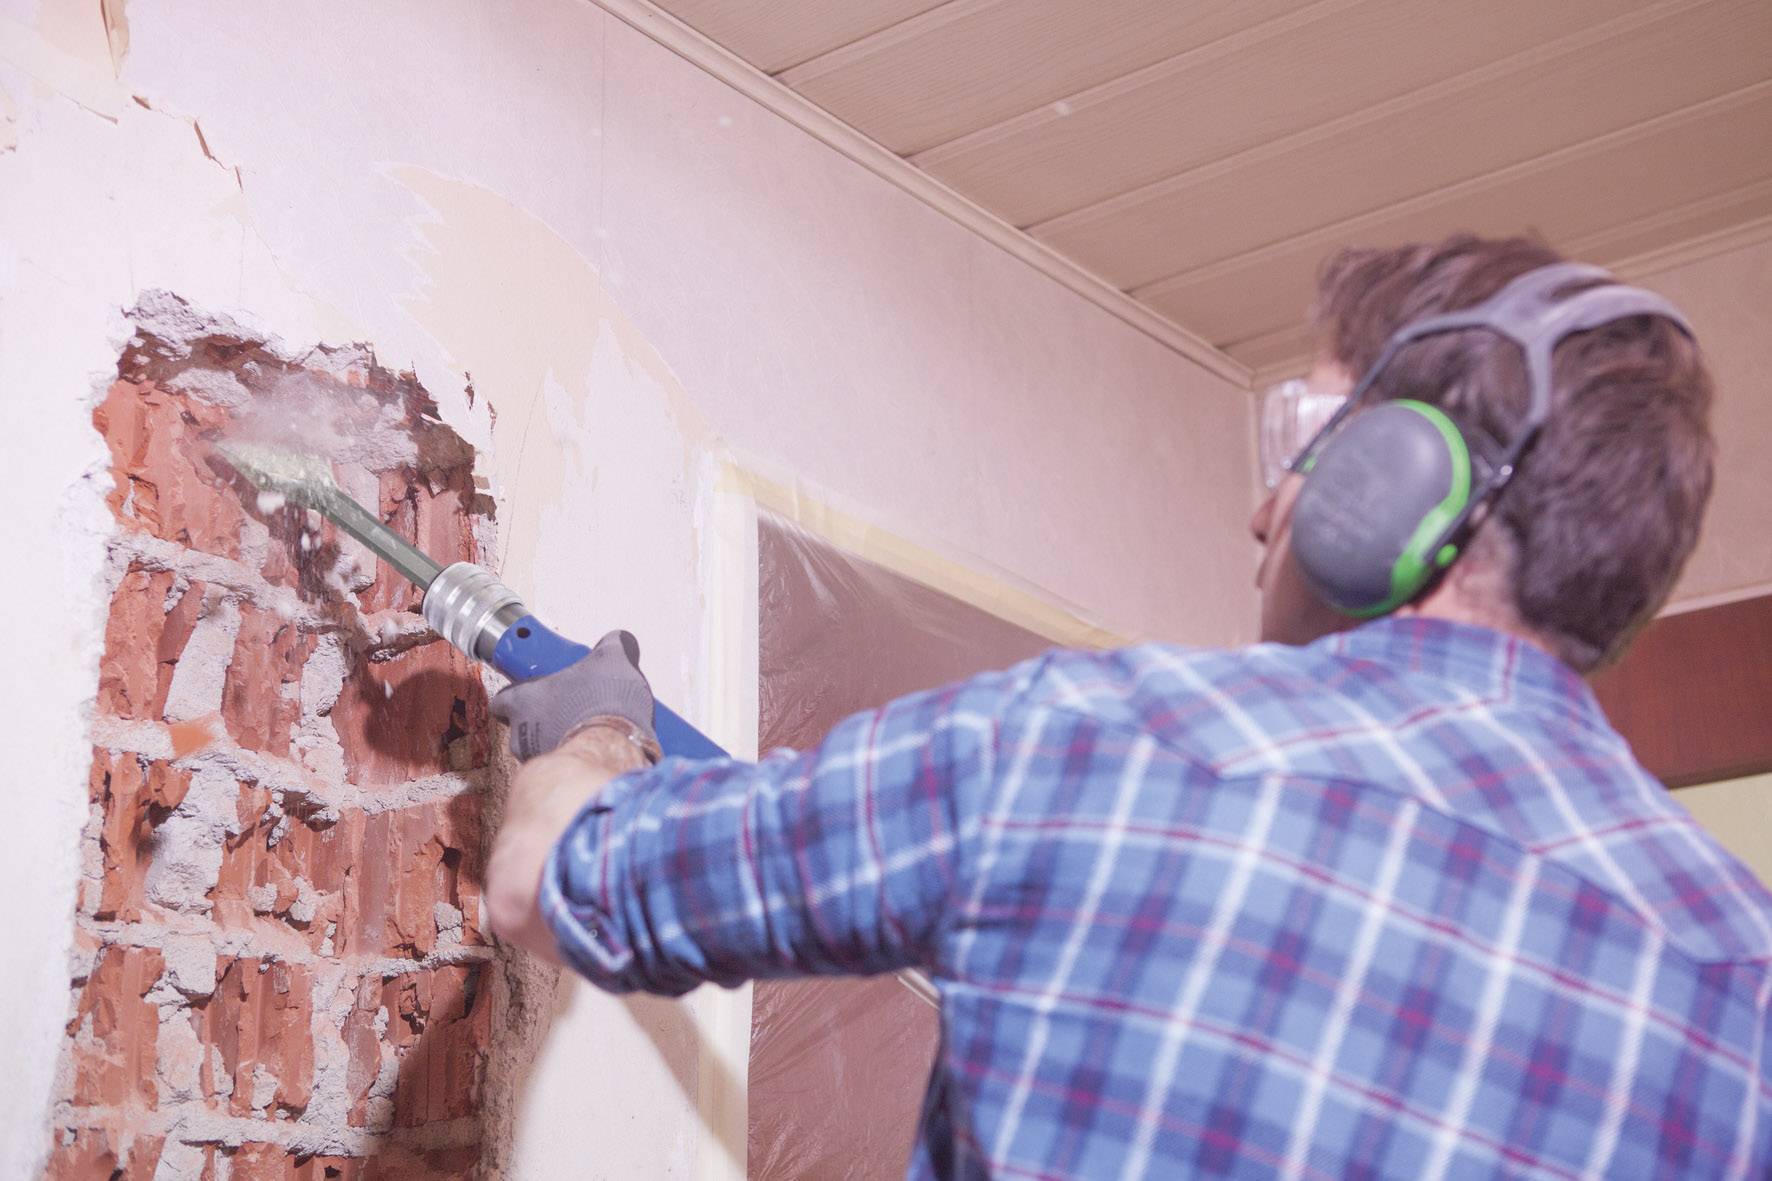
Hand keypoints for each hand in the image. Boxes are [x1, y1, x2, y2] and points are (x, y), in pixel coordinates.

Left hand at [489, 629, 659, 761]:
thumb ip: (612, 645)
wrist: (614, 748)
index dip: (516, 696)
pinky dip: (576, 759)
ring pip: (540, 750)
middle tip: (567, 710)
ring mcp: (539, 758)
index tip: (530, 691)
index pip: (502, 700)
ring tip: (588, 731)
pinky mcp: (561, 777)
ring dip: (559, 741)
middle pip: (521, 727)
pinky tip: (597, 750)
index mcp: (525, 700)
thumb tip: (619, 640)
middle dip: (542, 721)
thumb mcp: (613, 659)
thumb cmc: (600, 706)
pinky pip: (564, 766)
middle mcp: (523, 733)